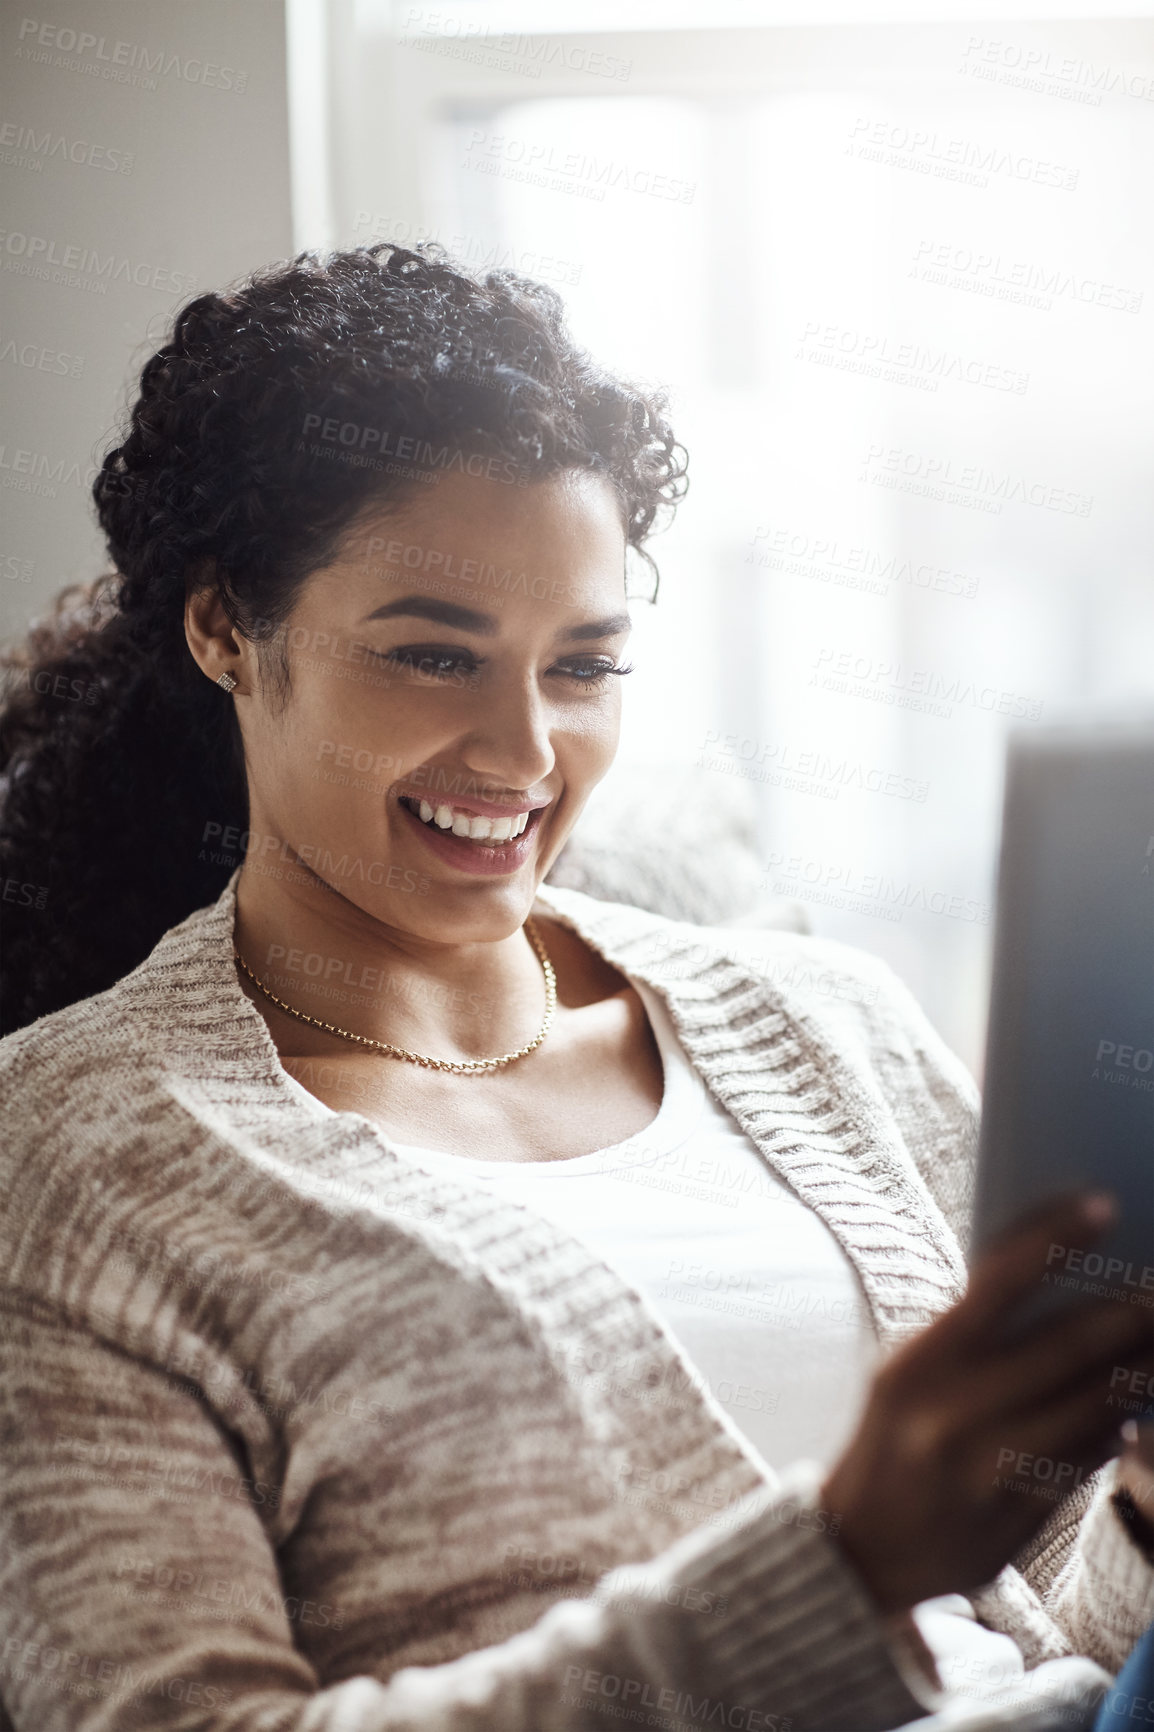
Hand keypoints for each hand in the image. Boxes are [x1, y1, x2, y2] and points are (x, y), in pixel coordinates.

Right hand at [821, 1194, 1153, 1614]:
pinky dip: (1119, 1427)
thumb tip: (1061, 1280)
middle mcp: (951, 1412)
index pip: (995, 1283)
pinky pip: (1089, 1460)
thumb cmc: (896, 1436)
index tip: (1103, 1204)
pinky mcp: (1020, 1516)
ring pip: (1091, 1408)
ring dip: (1142, 1370)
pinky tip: (1139, 1407)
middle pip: (1062, 1348)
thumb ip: (970, 1335)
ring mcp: (988, 1469)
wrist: (862, 1549)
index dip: (1053, 1239)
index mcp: (918, 1362)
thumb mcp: (906, 1374)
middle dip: (1128, 1313)